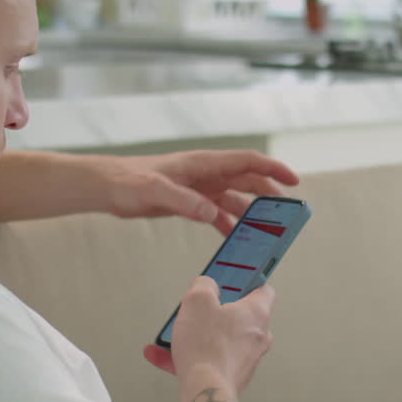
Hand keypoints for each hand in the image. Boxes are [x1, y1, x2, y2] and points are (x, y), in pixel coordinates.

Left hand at [97, 151, 299, 234]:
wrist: (107, 186)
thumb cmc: (128, 181)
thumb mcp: (155, 191)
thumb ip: (185, 201)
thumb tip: (211, 213)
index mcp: (203, 164)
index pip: (248, 161)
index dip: (273, 169)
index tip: (294, 181)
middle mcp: (206, 173)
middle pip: (247, 181)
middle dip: (268, 195)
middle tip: (285, 215)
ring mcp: (199, 188)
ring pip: (234, 199)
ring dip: (249, 214)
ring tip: (264, 232)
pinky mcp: (189, 202)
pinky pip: (217, 213)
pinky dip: (228, 225)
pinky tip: (235, 239)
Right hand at [143, 277, 274, 397]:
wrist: (205, 390)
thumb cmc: (207, 346)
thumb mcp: (198, 301)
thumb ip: (203, 285)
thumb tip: (207, 286)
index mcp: (256, 314)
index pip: (264, 291)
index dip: (250, 282)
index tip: (237, 280)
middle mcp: (257, 337)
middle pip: (240, 317)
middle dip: (218, 312)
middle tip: (200, 309)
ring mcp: (246, 359)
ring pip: (220, 340)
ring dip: (197, 336)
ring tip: (173, 334)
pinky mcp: (232, 376)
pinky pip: (209, 360)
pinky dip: (188, 356)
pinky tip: (161, 355)